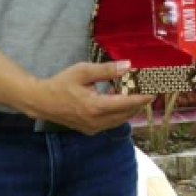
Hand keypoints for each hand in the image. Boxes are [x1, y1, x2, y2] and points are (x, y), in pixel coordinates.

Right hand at [27, 61, 155, 134]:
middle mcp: (97, 121)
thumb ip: (106, 70)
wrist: (41, 101)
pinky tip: (121, 101)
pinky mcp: (90, 130)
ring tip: (139, 95)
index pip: (126, 103)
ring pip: (119, 120)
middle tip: (149, 90)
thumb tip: (128, 65)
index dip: (142, 98)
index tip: (154, 92)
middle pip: (126, 114)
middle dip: (139, 103)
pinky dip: (120, 113)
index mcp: (96, 107)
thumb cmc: (61, 84)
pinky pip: (111, 123)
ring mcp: (93, 128)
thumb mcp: (83, 71)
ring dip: (130, 109)